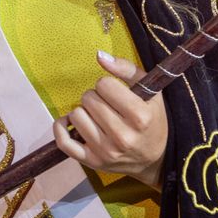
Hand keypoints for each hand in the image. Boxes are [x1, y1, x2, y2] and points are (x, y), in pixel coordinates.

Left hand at [53, 51, 167, 189]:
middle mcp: (123, 137)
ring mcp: (106, 152)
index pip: (104, 85)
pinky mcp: (92, 162)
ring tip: (97, 116)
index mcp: (140, 117)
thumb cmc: (152, 119)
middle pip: (88, 99)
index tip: (115, 93)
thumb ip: (126, 69)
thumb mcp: (149, 91)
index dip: (108, 85)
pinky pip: (63, 141)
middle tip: (107, 105)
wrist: (155, 158)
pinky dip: (61, 127)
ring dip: (83, 111)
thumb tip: (99, 55)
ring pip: (76, 115)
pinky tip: (70, 122)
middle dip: (95, 97)